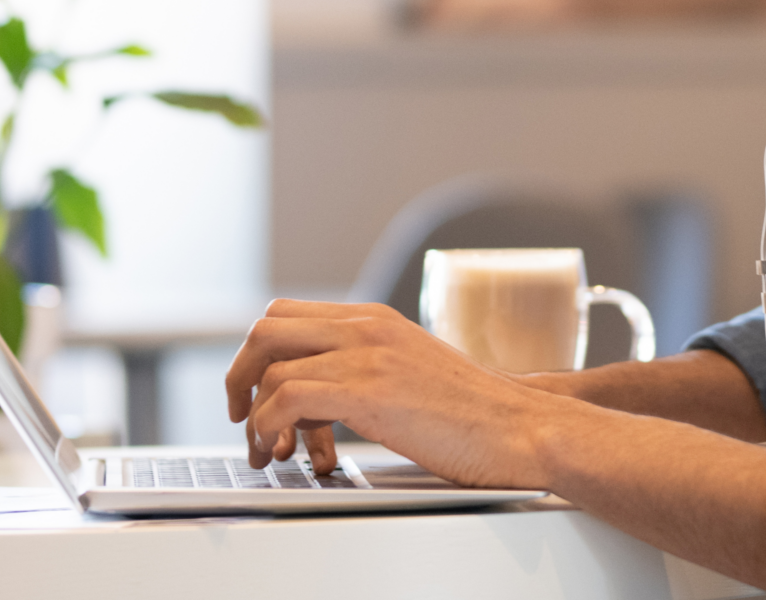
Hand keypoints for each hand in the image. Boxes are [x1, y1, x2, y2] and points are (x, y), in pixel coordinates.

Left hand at [224, 299, 556, 488]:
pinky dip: (270, 425)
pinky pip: (287, 397)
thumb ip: (364, 373)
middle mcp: (365, 327)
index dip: (259, 356)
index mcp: (373, 319)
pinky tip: (284, 450)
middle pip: (266, 328)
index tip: (256, 394)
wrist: (524, 429)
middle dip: (241, 375)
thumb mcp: (410, 374)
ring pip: (270, 363)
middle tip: (242, 417)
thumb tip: (314, 403)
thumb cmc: (475, 417)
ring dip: (255, 414)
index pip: (286, 315)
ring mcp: (367, 354)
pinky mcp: (369, 390)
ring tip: (268, 451)